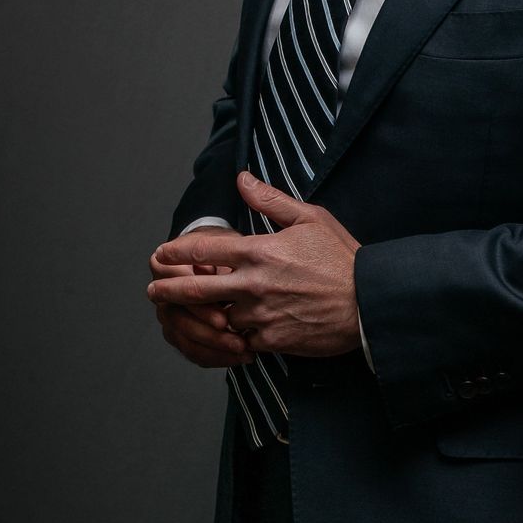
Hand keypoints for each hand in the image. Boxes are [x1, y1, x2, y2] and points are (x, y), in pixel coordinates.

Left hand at [148, 171, 362, 363]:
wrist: (370, 303)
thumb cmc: (342, 258)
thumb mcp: (311, 218)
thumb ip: (271, 200)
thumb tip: (241, 180)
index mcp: (259, 251)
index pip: (202, 251)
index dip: (175, 252)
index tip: (162, 254)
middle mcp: (253, 284)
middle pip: (194, 291)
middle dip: (167, 291)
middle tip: (153, 291)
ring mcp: (261, 315)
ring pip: (217, 319)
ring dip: (205, 317)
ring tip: (190, 315)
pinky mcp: (272, 341)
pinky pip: (241, 341)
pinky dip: (234, 338)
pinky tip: (230, 334)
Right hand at [149, 236, 253, 368]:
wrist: (225, 257)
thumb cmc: (226, 247)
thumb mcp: (226, 244)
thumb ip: (222, 262)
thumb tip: (227, 280)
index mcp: (163, 265)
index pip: (176, 290)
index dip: (200, 307)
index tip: (224, 319)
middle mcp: (161, 292)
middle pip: (177, 318)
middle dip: (208, 332)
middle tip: (236, 340)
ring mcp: (168, 315)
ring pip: (184, 338)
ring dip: (214, 348)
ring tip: (242, 350)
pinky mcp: (179, 333)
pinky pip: (193, 351)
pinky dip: (217, 357)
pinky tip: (239, 358)